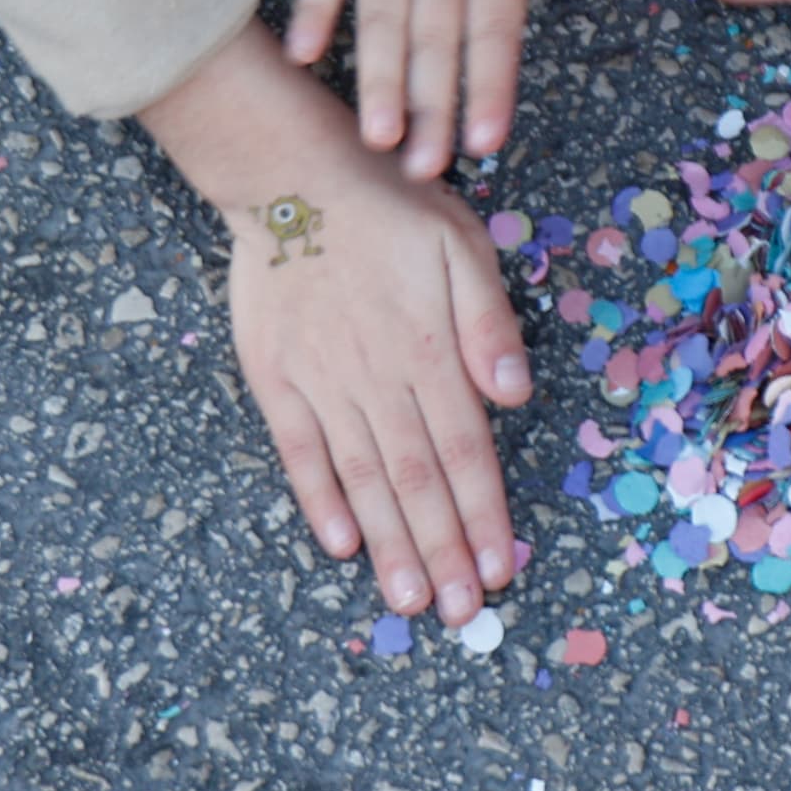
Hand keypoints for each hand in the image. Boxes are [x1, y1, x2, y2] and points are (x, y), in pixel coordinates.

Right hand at [140, 26, 531, 625]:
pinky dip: (320, 500)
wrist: (293, 175)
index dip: (485, 516)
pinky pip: (300, 451)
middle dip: (445, 553)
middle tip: (463, 615)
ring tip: (411, 601)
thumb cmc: (391, 206)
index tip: (501, 570)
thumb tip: (514, 397)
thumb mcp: (463, 246)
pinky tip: (340, 545)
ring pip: (364, 478)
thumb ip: (488, 325)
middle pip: (419, 481)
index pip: (466, 453)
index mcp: (431, 351)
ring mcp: (324, 383)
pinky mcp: (276, 378)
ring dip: (390, 544)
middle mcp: (379, 379)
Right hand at [291, 0, 652, 177]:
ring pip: (379, 17)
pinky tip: (302, 53)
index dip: (489, 87)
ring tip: (375, 135)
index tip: (486, 142)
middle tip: (424, 171)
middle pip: (434, 41)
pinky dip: (313, 7)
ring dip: (375, 79)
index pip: (494, 30)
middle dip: (431, 110)